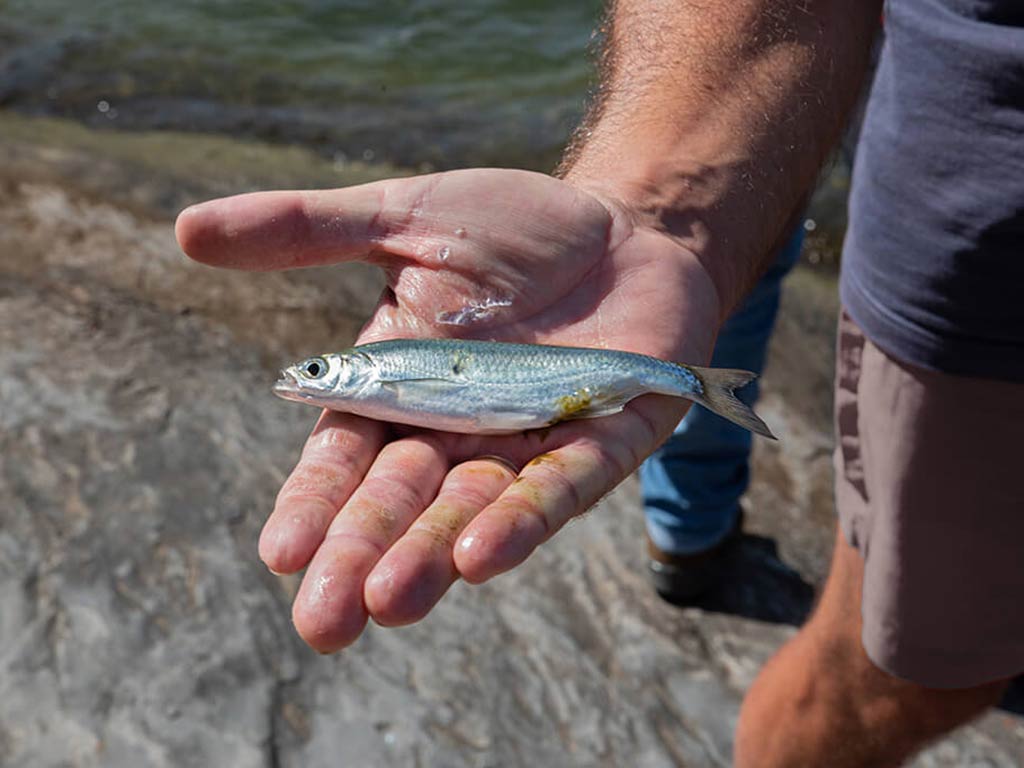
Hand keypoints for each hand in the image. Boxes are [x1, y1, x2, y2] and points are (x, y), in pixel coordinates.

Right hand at [176, 168, 721, 651]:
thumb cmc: (513, 228)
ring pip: (476, 509)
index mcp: (404, 387)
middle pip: (404, 501)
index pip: (347, 456)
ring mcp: (532, 440)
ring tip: (391, 601)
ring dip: (434, 554)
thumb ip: (307, 230)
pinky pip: (562, 486)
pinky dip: (525, 518)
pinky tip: (482, 555)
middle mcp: (460, 430)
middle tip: (324, 623)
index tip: (280, 552)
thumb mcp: (405, 217)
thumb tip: (184, 230)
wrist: (624, 225)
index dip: (316, 503)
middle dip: (363, 556)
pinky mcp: (604, 438)